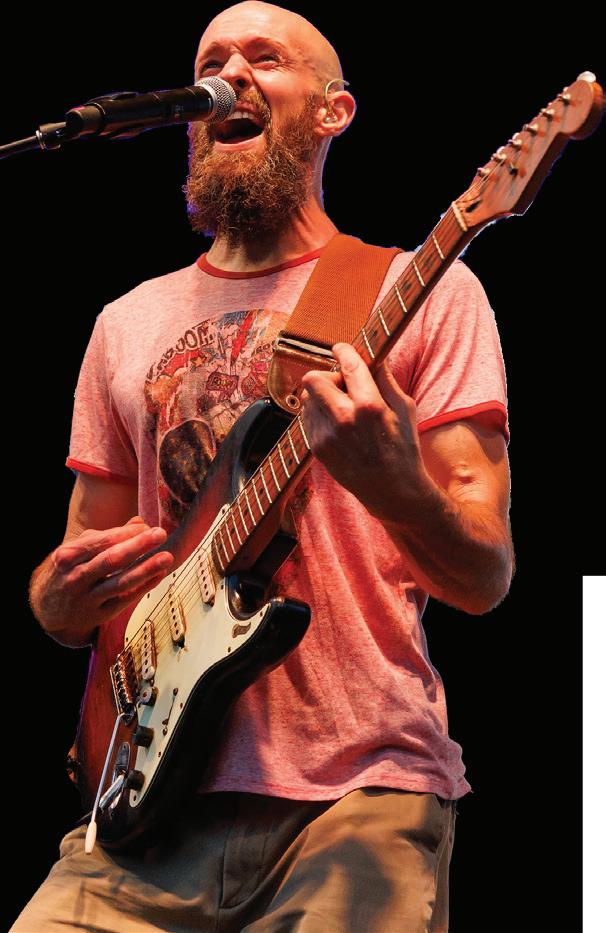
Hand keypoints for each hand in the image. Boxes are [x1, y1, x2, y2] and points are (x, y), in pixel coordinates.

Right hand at [31, 516, 173, 642]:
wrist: (45, 606)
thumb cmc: (67, 570)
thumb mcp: (77, 549)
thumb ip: (107, 536)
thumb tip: (138, 522)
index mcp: (68, 556)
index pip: (100, 542)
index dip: (125, 533)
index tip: (146, 526)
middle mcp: (76, 578)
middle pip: (111, 560)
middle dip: (137, 546)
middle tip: (160, 534)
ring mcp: (87, 599)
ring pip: (120, 583)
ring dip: (145, 569)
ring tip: (166, 557)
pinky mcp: (99, 615)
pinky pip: (124, 600)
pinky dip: (143, 587)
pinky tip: (159, 575)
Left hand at [299, 343, 426, 523]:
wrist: (392, 491)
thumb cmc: (403, 448)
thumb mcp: (405, 408)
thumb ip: (385, 379)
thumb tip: (373, 355)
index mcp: (369, 405)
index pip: (347, 364)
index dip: (343, 351)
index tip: (341, 349)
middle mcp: (343, 419)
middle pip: (312, 379)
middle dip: (327, 376)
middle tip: (342, 386)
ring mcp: (327, 435)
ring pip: (307, 398)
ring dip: (322, 396)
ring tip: (342, 408)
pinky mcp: (318, 448)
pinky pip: (307, 418)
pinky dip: (320, 414)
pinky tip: (339, 425)